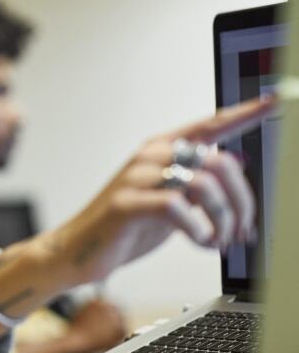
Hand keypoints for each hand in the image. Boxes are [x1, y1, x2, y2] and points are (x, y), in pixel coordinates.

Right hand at [0, 96, 274, 345]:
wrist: (78, 252)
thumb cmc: (123, 227)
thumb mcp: (170, 201)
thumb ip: (199, 182)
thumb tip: (235, 162)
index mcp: (162, 150)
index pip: (211, 125)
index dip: (244, 113)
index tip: (274, 101)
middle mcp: (151, 156)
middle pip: (220, 162)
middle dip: (243, 201)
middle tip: (241, 230)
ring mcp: (136, 178)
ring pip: (204, 185)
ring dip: (223, 219)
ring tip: (218, 240)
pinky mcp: (127, 203)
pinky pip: (179, 208)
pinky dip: (200, 231)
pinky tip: (200, 243)